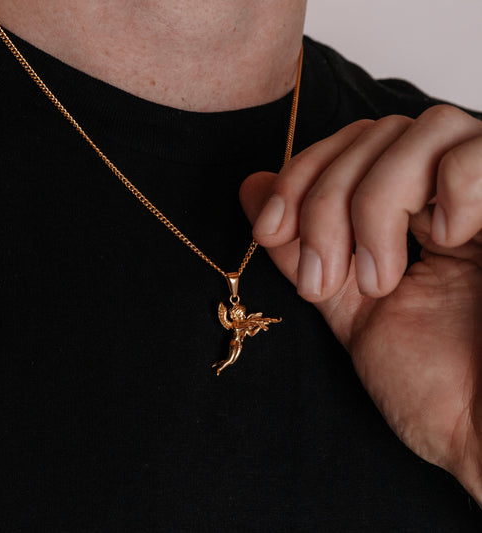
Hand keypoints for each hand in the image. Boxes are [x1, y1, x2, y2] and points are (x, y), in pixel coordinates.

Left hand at [239, 105, 481, 503]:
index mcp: (409, 215)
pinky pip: (478, 153)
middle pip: (376, 135)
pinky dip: (450, 188)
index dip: (300, 174)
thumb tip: (251, 187)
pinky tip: (444, 242)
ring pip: (421, 131)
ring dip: (375, 203)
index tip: (270, 229)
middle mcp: (449, 195)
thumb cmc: (432, 384)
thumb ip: (301, 245)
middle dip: (326, 200)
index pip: (349, 147)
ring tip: (380, 280)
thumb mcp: (346, 306)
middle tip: (323, 277)